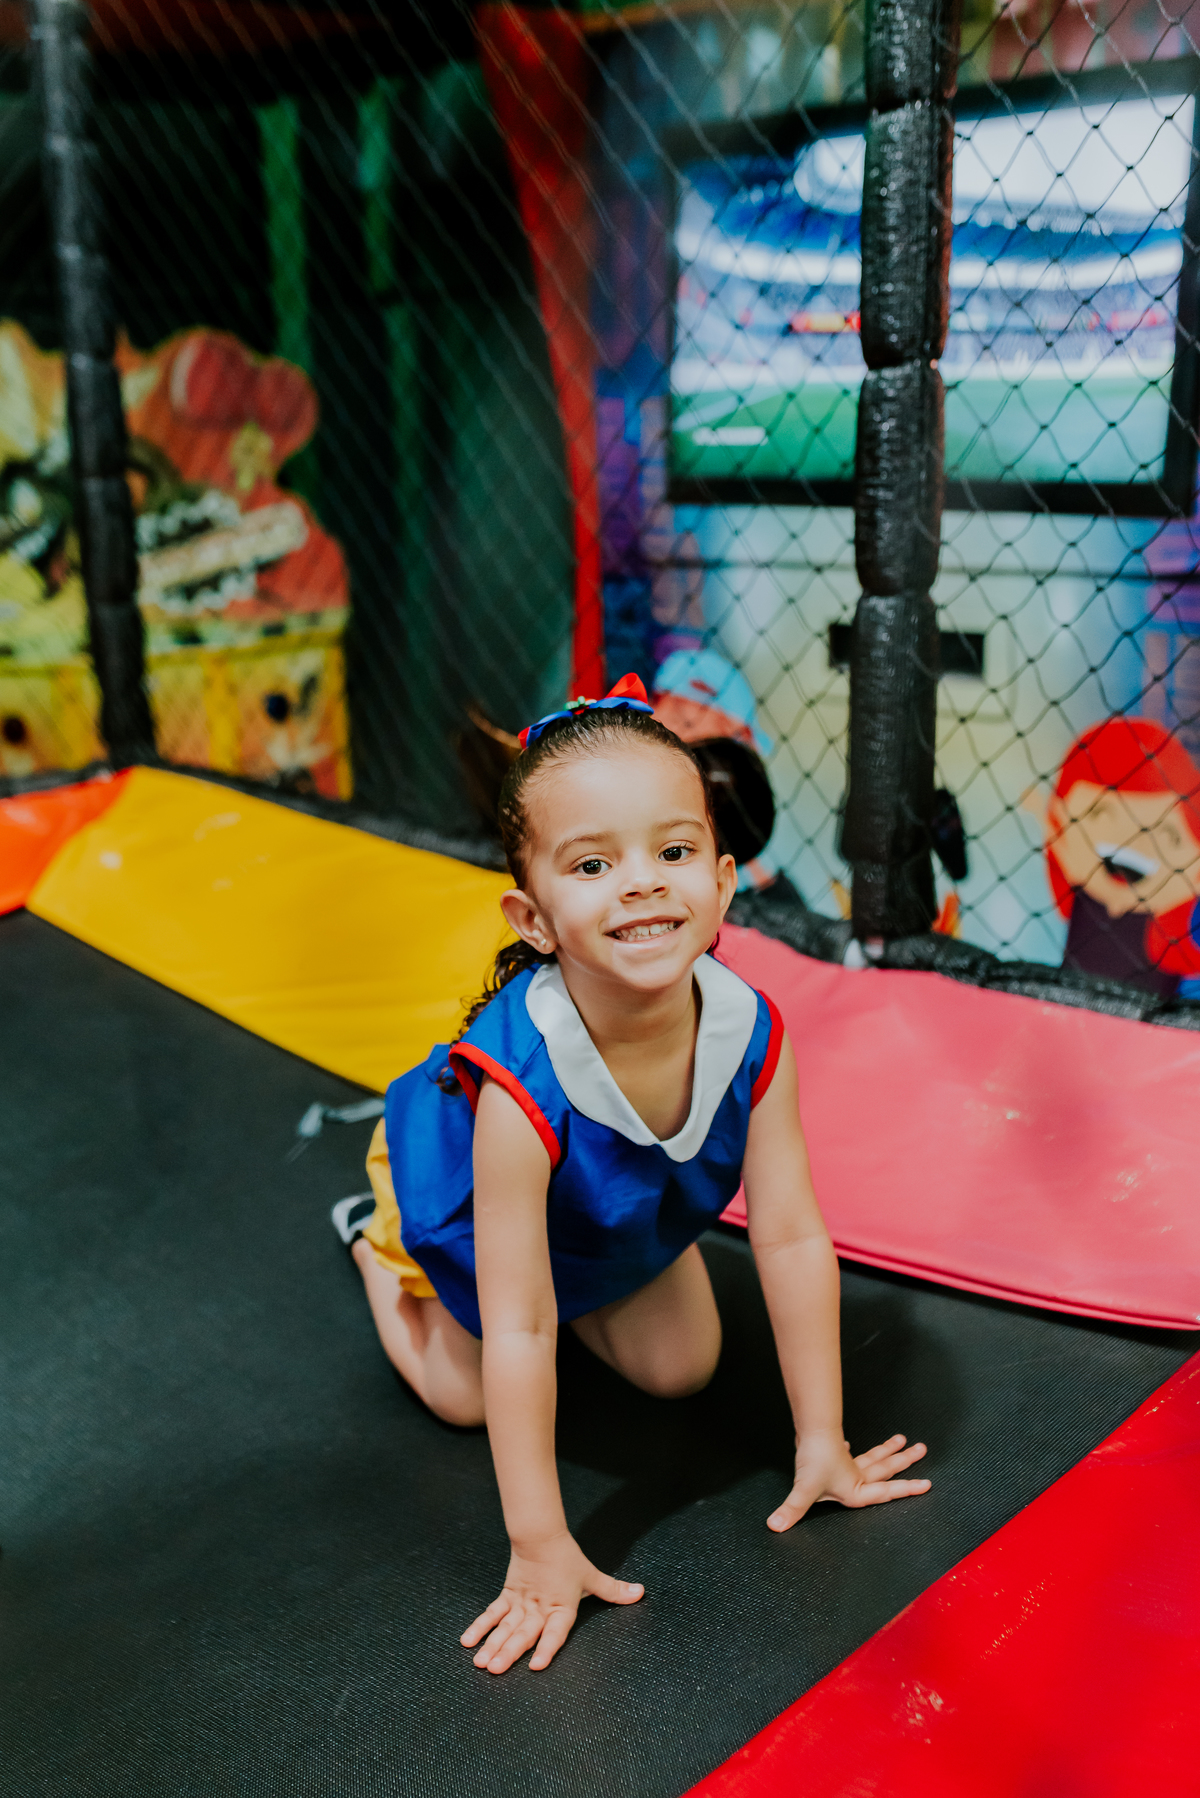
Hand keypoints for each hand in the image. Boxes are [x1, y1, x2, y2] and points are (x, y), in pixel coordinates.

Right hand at [461, 1531, 642, 1673]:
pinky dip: (480, 1627)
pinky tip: (468, 1641)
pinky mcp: (507, 1596)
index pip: (555, 1631)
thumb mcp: (592, 1576)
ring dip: (492, 1644)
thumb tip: (640, 1592)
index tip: (537, 1665)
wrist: (541, 1535)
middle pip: (523, 1633)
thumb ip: (614, 1590)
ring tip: (481, 1663)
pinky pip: (492, 1613)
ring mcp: (520, 1603)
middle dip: (508, 1652)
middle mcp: (539, 1609)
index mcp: (561, 1607)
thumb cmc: (568, 1558)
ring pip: (505, 1626)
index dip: (547, 1648)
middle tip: (495, 1669)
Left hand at [767, 1429, 929, 1531]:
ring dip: (887, 1450)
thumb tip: (775, 1526)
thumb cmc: (814, 1460)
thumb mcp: (805, 1489)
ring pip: (873, 1456)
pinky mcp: (835, 1449)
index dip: (907, 1490)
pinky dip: (848, 1448)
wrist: (811, 1430)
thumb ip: (792, 1510)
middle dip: (905, 1461)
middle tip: (922, 1449)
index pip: (887, 1492)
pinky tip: (847, 1445)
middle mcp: (856, 1475)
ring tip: (901, 1439)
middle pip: (886, 1467)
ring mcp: (847, 1461)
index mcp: (856, 1488)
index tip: (927, 1484)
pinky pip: (847, 1450)